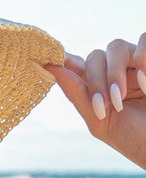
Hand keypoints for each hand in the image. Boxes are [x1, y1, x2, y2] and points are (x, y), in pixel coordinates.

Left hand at [42, 33, 145, 168]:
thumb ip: (76, 94)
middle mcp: (117, 73)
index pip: (76, 66)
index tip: (42, 58)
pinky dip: (142, 57)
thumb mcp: (100, 121)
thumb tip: (47, 68)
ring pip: (115, 46)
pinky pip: (144, 38)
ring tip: (122, 98)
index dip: (60, 59)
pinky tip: (144, 84)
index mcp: (99, 88)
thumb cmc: (134, 139)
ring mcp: (136, 65)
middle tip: (106, 105)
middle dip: (96, 80)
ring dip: (114, 72)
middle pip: (95, 57)